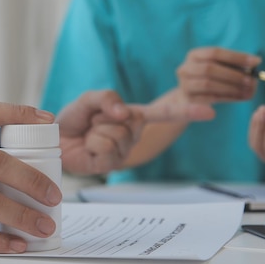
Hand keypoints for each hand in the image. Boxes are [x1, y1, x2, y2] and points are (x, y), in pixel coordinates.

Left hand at [56, 89, 214, 173]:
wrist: (54, 139)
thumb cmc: (75, 119)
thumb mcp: (89, 99)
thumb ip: (107, 98)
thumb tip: (124, 113)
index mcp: (133, 116)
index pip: (164, 113)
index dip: (186, 111)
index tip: (210, 110)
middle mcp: (132, 135)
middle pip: (127, 121)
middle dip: (102, 118)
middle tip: (91, 123)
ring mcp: (123, 152)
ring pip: (115, 135)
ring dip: (95, 132)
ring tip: (89, 136)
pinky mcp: (111, 165)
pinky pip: (105, 148)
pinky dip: (91, 144)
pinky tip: (88, 148)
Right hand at [175, 47, 261, 102]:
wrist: (189, 101)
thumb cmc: (209, 80)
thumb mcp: (219, 68)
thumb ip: (233, 65)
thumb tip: (255, 64)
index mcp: (194, 55)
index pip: (215, 52)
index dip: (236, 56)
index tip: (257, 61)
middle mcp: (185, 68)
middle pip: (209, 68)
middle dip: (233, 74)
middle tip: (251, 80)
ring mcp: (184, 85)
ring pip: (208, 84)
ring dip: (231, 87)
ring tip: (248, 90)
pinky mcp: (188, 100)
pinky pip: (209, 98)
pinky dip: (227, 97)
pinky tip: (240, 97)